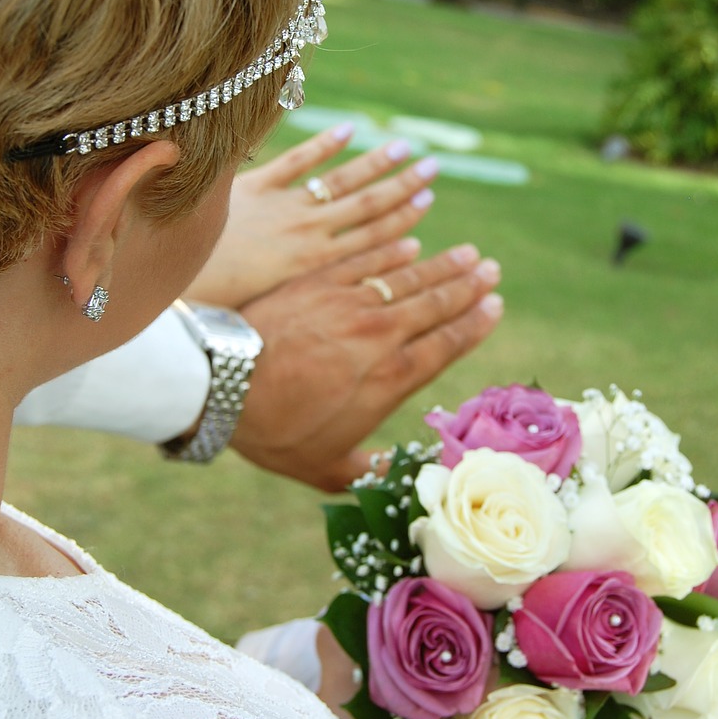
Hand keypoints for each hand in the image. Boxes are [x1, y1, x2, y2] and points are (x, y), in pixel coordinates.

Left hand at [188, 125, 438, 307]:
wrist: (169, 282)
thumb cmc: (214, 309)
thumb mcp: (266, 312)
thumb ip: (297, 304)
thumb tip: (324, 309)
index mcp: (310, 266)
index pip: (368, 240)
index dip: (401, 222)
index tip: (426, 205)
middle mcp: (305, 232)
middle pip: (365, 205)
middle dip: (403, 186)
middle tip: (433, 168)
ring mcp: (280, 206)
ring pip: (338, 180)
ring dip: (375, 162)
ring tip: (405, 147)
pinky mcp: (250, 186)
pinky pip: (294, 162)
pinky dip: (323, 145)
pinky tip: (348, 129)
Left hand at [232, 238, 502, 490]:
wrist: (222, 385)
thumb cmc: (275, 433)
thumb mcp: (329, 469)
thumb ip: (374, 471)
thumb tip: (406, 476)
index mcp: (389, 381)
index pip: (445, 344)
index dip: (474, 323)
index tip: (495, 306)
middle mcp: (378, 336)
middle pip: (434, 304)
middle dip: (467, 285)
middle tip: (491, 268)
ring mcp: (348, 304)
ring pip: (407, 277)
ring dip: (441, 264)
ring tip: (467, 253)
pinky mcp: (317, 282)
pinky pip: (364, 260)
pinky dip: (390, 250)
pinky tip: (408, 242)